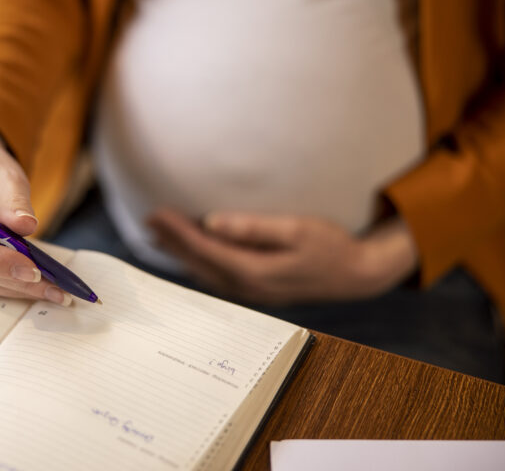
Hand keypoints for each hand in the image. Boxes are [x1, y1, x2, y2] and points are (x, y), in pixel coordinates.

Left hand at [146, 209, 417, 304]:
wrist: (356, 275)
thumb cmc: (331, 247)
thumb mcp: (297, 230)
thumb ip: (254, 228)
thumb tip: (212, 222)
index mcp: (253, 270)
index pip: (204, 248)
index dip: (177, 231)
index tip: (157, 212)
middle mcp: (246, 286)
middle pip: (197, 262)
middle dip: (171, 241)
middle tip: (148, 220)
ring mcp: (250, 291)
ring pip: (203, 272)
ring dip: (180, 253)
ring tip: (158, 234)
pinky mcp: (256, 289)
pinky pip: (215, 275)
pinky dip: (196, 261)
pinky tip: (189, 253)